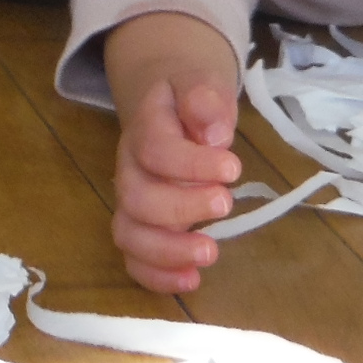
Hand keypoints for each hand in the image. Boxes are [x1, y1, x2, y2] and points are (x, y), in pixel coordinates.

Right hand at [113, 75, 240, 292]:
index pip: (155, 149)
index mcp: (144, 128)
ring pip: (130, 234)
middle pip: (137, 198)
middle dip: (182, 207)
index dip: (191, 163)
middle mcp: (130, 168)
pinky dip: (157, 277)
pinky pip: (134, 259)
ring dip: (167, 250)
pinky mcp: (140, 228)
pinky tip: (192, 280)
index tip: (232, 168)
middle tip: (226, 203)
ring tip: (210, 253)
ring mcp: (130, 202)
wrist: (168, 104)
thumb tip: (214, 133)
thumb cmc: (190, 99)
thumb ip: (205, 98)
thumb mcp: (202, 82)